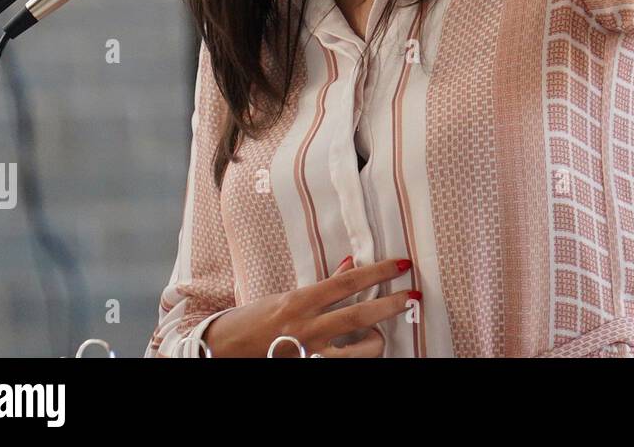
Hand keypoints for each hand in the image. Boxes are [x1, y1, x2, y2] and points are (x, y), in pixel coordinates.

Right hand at [199, 256, 417, 357]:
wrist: (220, 351)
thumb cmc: (252, 321)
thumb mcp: (286, 296)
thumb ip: (323, 284)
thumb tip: (351, 264)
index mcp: (299, 301)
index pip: (347, 282)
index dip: (378, 271)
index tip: (401, 264)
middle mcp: (306, 327)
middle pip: (360, 315)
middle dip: (391, 304)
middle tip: (413, 295)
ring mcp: (309, 353)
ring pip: (360, 351)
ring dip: (376, 341)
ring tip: (377, 334)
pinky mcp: (309, 369)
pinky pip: (344, 364)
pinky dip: (356, 357)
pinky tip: (357, 351)